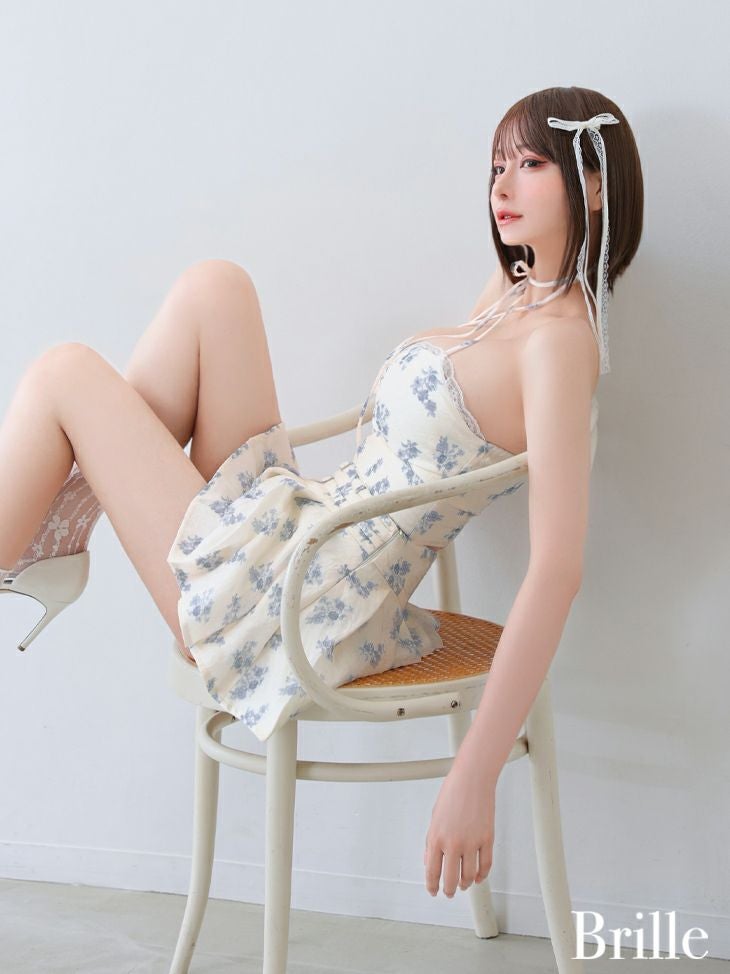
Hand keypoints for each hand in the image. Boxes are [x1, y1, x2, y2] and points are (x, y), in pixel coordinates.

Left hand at [423, 759, 495, 897]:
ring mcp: (471, 843)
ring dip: (465, 884)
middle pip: (450, 879)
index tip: (433, 890)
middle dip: (448, 890)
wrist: (472, 779)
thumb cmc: (452, 793)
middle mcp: (453, 843)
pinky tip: (478, 877)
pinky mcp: (487, 839)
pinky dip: (482, 875)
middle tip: (448, 892)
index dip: (432, 885)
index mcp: (436, 838)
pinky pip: (486, 866)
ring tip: (462, 885)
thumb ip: (431, 841)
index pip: (432, 871)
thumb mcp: (434, 818)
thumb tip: (430, 860)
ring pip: (469, 876)